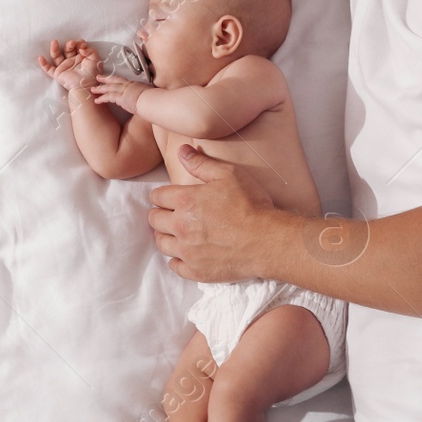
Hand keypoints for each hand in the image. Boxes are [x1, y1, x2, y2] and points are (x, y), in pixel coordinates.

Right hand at [37, 39, 101, 91]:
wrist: (86, 87)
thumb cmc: (92, 74)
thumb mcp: (95, 59)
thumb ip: (90, 50)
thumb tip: (81, 46)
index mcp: (81, 57)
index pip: (77, 46)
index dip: (79, 43)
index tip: (82, 45)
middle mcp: (71, 61)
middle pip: (67, 49)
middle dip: (69, 45)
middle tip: (71, 43)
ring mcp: (64, 67)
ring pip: (56, 56)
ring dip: (54, 49)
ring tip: (54, 42)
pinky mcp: (58, 74)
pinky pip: (48, 69)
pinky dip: (43, 64)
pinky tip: (40, 57)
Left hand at [91, 72, 151, 113]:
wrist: (152, 100)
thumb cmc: (155, 98)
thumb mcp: (152, 93)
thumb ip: (149, 94)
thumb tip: (153, 97)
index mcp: (136, 84)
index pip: (124, 81)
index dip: (116, 79)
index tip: (111, 79)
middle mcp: (129, 86)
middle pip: (114, 80)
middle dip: (105, 79)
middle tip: (98, 78)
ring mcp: (124, 91)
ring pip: (109, 88)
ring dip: (100, 89)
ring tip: (93, 90)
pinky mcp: (120, 98)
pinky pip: (108, 97)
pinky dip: (102, 98)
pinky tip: (97, 101)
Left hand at [148, 145, 287, 282]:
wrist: (267, 240)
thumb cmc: (250, 205)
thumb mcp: (228, 175)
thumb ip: (201, 163)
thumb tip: (182, 151)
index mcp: (185, 201)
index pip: (157, 197)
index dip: (162, 195)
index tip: (169, 198)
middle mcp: (180, 226)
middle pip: (154, 220)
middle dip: (160, 215)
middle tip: (171, 214)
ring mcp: (186, 251)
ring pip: (161, 243)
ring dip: (166, 236)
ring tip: (177, 234)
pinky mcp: (195, 270)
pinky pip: (174, 266)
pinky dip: (177, 259)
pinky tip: (185, 254)